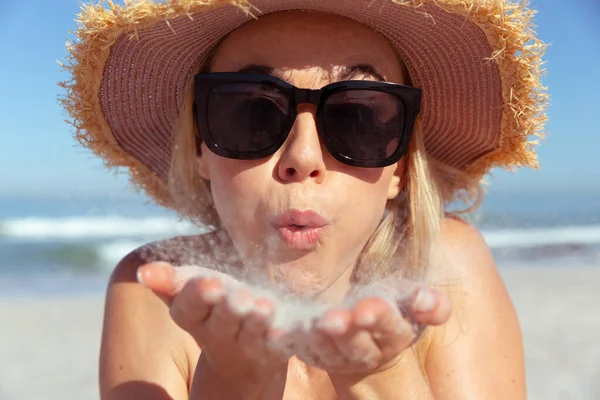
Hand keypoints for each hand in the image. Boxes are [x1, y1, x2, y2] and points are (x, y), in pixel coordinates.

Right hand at [136, 262, 287, 384]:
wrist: (240, 357)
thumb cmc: (213, 310)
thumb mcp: (191, 293)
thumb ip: (170, 281)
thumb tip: (143, 271)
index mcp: (194, 317)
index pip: (188, 308)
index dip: (196, 297)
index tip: (208, 282)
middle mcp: (217, 334)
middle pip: (221, 323)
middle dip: (228, 309)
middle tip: (240, 296)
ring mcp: (246, 345)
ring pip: (251, 335)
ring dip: (257, 322)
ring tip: (264, 307)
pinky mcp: (272, 352)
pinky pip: (279, 345)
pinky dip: (283, 337)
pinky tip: (287, 328)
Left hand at [288, 285, 451, 374]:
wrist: (367, 338)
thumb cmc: (392, 313)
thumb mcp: (413, 307)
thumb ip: (430, 305)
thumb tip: (426, 299)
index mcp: (393, 334)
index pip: (390, 327)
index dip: (379, 318)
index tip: (366, 309)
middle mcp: (366, 350)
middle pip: (356, 343)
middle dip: (345, 331)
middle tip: (332, 319)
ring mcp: (337, 355)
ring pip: (326, 349)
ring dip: (316, 338)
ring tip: (307, 324)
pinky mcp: (313, 354)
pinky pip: (299, 348)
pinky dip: (288, 340)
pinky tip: (275, 330)